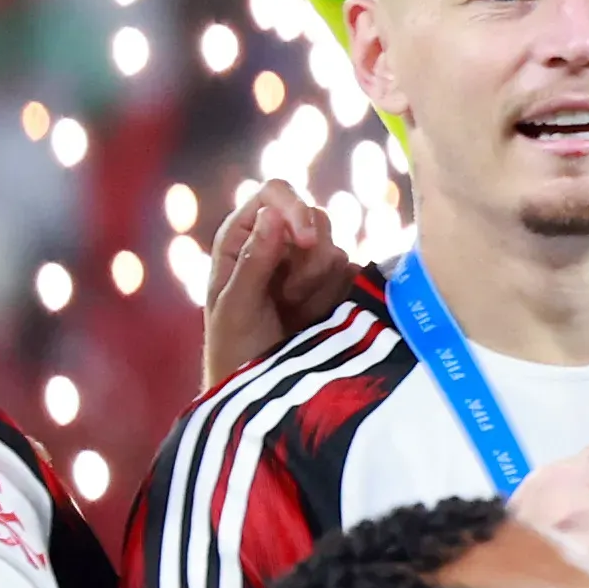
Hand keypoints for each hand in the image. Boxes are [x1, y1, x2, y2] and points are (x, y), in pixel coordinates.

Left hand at [197, 181, 365, 394]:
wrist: (262, 394)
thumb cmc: (234, 350)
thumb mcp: (236, 307)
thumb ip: (253, 261)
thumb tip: (272, 212)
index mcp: (243, 236)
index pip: (276, 193)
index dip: (294, 208)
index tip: (304, 240)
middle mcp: (276, 243)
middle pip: (315, 218)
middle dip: (308, 259)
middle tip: (289, 297)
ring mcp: (307, 265)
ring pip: (336, 249)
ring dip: (319, 285)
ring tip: (295, 313)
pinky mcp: (336, 288)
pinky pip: (354, 276)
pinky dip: (337, 298)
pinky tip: (316, 320)